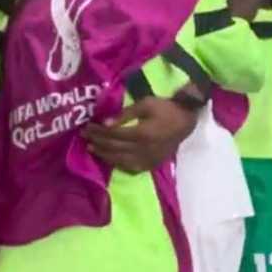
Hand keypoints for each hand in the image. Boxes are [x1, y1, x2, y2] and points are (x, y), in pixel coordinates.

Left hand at [80, 87, 199, 173]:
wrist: (187, 119)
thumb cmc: (165, 108)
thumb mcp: (144, 104)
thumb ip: (124, 115)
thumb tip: (105, 123)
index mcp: (143, 134)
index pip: (114, 135)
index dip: (98, 132)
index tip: (87, 128)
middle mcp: (145, 149)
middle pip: (115, 147)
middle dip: (98, 142)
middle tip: (84, 137)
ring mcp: (150, 158)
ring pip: (122, 160)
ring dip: (105, 155)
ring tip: (92, 148)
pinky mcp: (154, 163)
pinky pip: (133, 167)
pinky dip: (119, 163)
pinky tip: (110, 159)